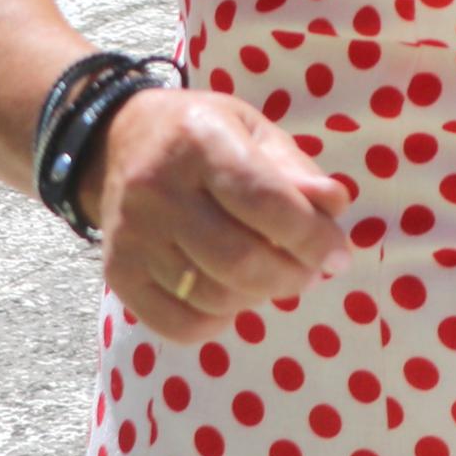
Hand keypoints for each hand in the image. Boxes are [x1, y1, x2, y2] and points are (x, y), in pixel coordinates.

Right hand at [89, 87, 355, 344]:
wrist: (118, 143)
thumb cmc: (203, 135)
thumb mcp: (256, 132)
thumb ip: (297, 170)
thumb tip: (334, 208)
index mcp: (201, 144)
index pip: (266, 204)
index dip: (313, 237)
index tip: (338, 254)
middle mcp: (158, 191)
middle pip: (239, 259)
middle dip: (292, 275)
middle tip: (313, 271)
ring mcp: (132, 237)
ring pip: (211, 296)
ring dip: (260, 297)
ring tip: (275, 277)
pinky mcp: (117, 274)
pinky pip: (177, 324)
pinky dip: (218, 322)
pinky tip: (232, 296)